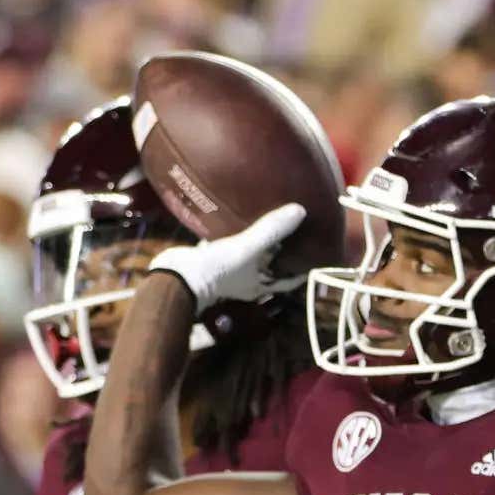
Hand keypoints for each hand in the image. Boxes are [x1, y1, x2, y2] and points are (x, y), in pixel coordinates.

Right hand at [148, 203, 305, 306]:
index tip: (317, 254)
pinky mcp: (211, 259)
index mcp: (260, 284)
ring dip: (260, 242)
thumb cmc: (217, 269)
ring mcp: (228, 271)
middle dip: (284, 251)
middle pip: (272, 265)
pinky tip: (236, 216)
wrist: (177, 276)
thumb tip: (300, 211)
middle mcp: (247, 280)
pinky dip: (234, 233)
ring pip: (251, 255)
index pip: (289, 279)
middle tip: (296, 230)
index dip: (304, 269)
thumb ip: (272, 230)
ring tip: (270, 220)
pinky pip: (228, 244)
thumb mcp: (249, 247)